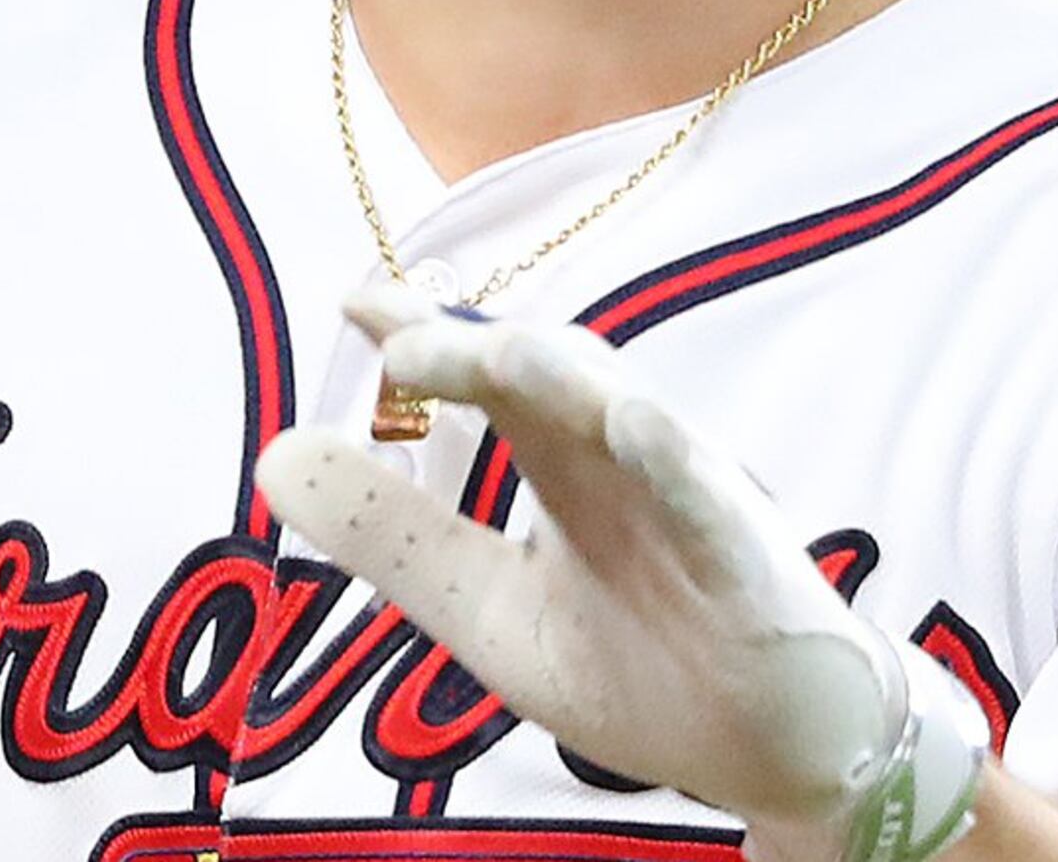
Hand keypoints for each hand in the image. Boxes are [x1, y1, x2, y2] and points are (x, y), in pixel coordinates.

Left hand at [257, 285, 988, 861]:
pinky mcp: (749, 560)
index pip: (484, 381)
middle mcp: (622, 462)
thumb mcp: (491, 610)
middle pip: (546, 379)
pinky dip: (673, 459)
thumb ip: (393, 537)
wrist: (781, 756)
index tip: (354, 300)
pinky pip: (709, 500)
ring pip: (626, 416)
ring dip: (564, 378)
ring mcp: (689, 500)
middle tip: (397, 335)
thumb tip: (275, 454)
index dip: (422, 334)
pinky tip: (629, 425)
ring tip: (496, 350)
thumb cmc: (648, 665)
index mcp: (562, 465)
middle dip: (475, 347)